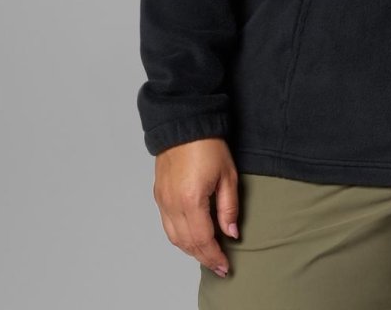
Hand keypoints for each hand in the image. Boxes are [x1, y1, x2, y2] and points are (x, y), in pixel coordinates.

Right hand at [153, 137, 239, 277]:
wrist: (185, 123)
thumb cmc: (208, 145)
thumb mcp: (227, 175)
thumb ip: (229, 207)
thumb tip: (231, 233)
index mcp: (191, 200)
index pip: (203, 239)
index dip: (214, 256)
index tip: (225, 267)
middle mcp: (172, 204)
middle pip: (187, 243)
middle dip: (203, 257)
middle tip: (218, 266)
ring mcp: (163, 200)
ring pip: (174, 237)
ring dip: (190, 250)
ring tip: (207, 254)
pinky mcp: (159, 194)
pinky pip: (167, 225)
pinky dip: (179, 236)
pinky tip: (192, 236)